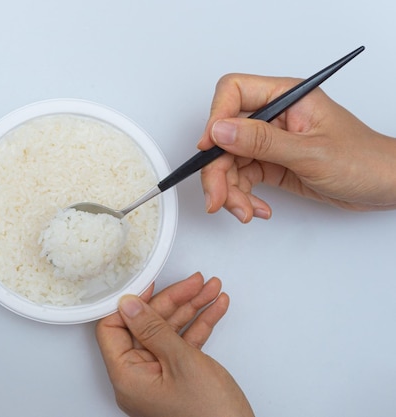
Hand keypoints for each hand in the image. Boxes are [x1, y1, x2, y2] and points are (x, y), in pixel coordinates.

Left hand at [96, 272, 253, 416]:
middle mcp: (138, 377)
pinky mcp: (179, 378)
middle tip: (194, 282)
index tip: (150, 283)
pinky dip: (200, 326)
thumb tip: (129, 303)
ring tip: (211, 289)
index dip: (131, 303)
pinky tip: (215, 308)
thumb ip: (153, 328)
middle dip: (175, 301)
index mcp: (127, 376)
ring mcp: (160, 378)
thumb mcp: (181, 361)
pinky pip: (184, 344)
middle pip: (146, 325)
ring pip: (169, 332)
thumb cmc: (210, 415)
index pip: (113, 328)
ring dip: (192, 309)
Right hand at [197, 73, 395, 222]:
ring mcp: (271, 141)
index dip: (215, 119)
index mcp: (286, 97)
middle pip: (224, 135)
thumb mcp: (310, 152)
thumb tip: (220, 131)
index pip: (233, 92)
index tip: (209, 149)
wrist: (386, 186)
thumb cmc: (364, 160)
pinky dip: (244, 197)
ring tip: (244, 211)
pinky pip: (243, 178)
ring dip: (230, 190)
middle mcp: (274, 116)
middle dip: (218, 170)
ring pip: (230, 161)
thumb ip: (261, 141)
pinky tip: (258, 209)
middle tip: (218, 198)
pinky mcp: (272, 163)